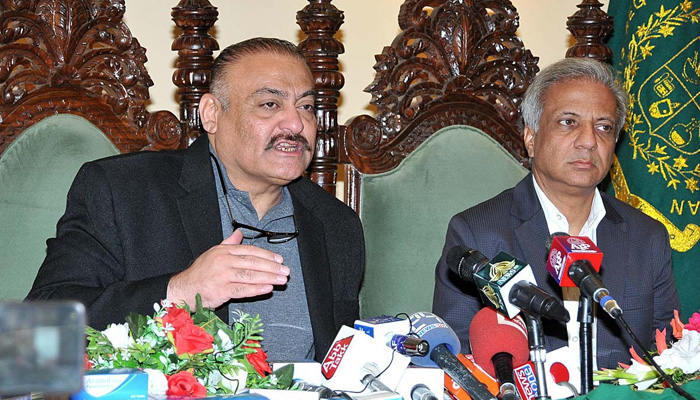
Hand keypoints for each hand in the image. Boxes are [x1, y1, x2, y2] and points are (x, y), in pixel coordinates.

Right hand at [166, 230, 289, 308]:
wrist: (184, 288)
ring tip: (281, 280)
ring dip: (269, 278)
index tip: (279, 260)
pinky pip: (243, 289)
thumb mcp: (213, 253)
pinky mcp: (222, 290)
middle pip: (253, 263)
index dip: (266, 255)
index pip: (250, 251)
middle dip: (272, 267)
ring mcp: (223, 276)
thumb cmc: (201, 272)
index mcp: (224, 250)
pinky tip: (268, 288)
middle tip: (285, 271)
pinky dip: (257, 289)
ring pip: (250, 276)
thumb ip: (228, 243)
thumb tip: (239, 233)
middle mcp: (224, 261)